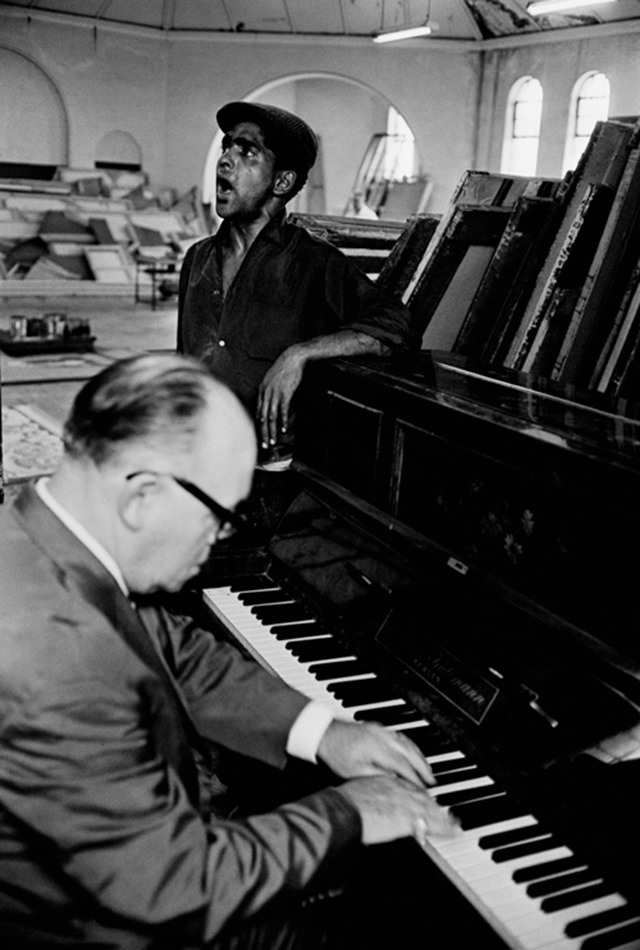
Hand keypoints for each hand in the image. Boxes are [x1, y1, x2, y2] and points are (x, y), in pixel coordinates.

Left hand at [257, 346, 305, 447]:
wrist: (293, 358)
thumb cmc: (284, 368)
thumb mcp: (272, 380)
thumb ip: (268, 391)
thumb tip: (269, 402)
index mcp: (261, 391)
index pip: (257, 412)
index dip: (258, 426)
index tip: (260, 436)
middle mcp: (265, 393)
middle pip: (262, 417)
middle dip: (263, 433)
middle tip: (264, 445)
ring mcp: (274, 393)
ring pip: (270, 416)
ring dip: (271, 431)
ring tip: (273, 441)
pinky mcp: (285, 393)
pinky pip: (282, 411)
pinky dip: (282, 422)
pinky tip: (283, 430)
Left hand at [317, 720, 434, 788]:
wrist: (323, 733)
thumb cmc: (336, 755)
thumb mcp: (354, 773)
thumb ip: (377, 778)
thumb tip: (396, 784)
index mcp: (378, 749)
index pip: (403, 766)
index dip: (415, 779)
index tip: (424, 790)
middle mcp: (383, 737)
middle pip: (410, 752)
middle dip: (423, 767)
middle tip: (432, 781)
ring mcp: (382, 731)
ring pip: (408, 743)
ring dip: (419, 756)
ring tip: (427, 769)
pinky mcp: (378, 728)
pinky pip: (401, 737)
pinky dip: (411, 747)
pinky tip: (413, 753)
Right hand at [335, 775, 458, 844]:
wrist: (342, 811)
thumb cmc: (343, 805)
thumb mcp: (355, 793)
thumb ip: (365, 797)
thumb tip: (363, 805)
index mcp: (384, 781)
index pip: (407, 786)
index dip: (418, 794)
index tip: (425, 798)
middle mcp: (398, 789)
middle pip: (422, 795)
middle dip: (435, 804)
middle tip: (448, 810)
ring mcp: (405, 803)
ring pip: (430, 808)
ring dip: (444, 816)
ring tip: (456, 822)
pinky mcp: (409, 819)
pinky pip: (433, 823)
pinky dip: (446, 827)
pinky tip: (455, 831)